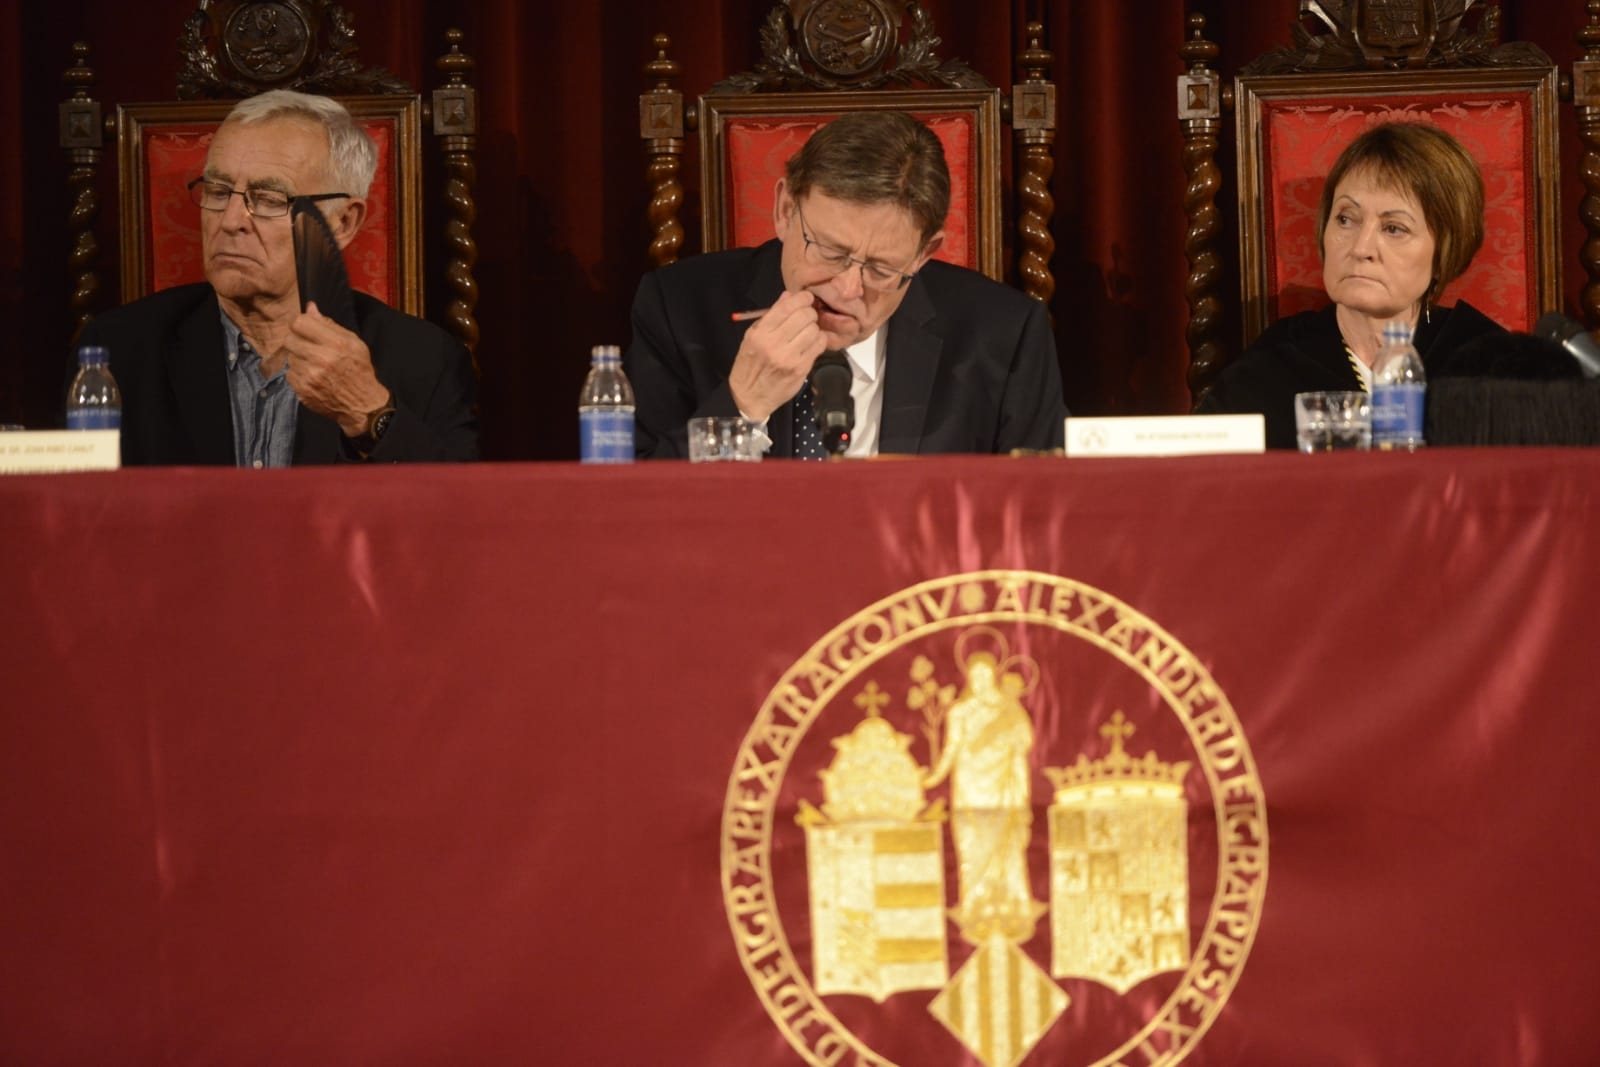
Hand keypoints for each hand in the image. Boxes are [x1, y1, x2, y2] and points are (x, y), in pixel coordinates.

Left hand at [280, 302, 389, 436]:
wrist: (362, 405)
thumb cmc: (359, 371)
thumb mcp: (353, 343)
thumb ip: (330, 324)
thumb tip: (310, 308)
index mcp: (336, 343)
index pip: (300, 323)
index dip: (300, 324)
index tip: (304, 328)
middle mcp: (321, 358)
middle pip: (290, 338)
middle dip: (298, 341)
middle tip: (309, 347)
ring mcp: (310, 375)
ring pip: (289, 356)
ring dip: (299, 358)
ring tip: (315, 365)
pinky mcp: (302, 389)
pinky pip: (289, 373)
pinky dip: (298, 374)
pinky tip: (312, 377)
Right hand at [727, 289, 826, 420]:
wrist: (750, 396)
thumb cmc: (750, 365)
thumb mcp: (752, 336)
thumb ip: (771, 315)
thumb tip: (788, 296)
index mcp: (760, 333)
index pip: (787, 307)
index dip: (802, 298)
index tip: (806, 298)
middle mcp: (774, 344)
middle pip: (804, 316)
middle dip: (809, 312)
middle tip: (807, 316)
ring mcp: (789, 357)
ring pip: (814, 330)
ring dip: (814, 327)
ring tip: (807, 332)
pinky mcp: (801, 368)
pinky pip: (819, 346)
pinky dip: (818, 341)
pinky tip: (811, 343)